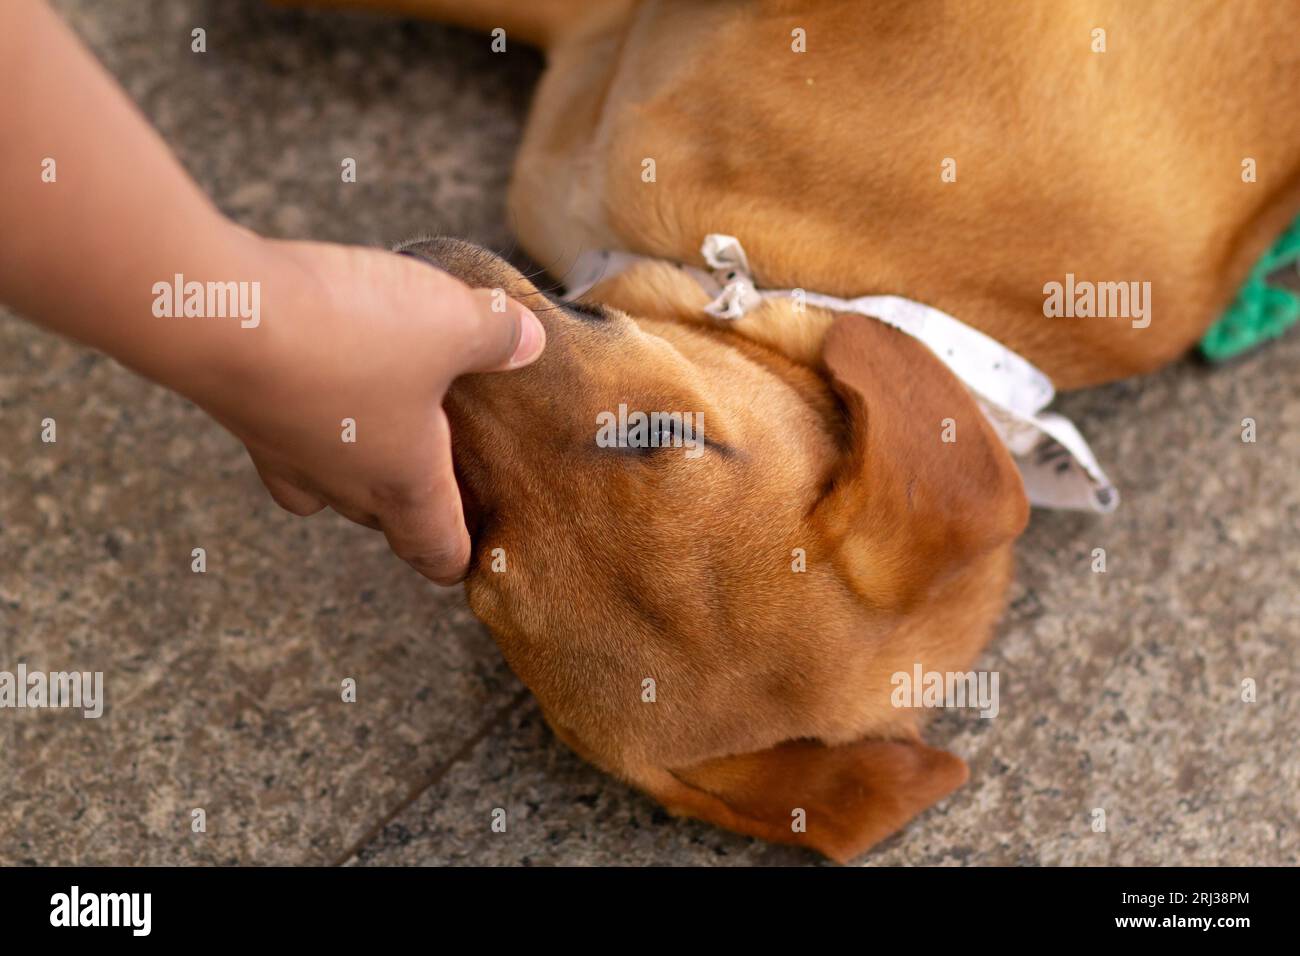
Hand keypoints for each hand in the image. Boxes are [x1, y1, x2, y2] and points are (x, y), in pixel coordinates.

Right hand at [186, 235, 544, 584]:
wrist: (218, 313)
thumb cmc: (350, 336)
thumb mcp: (451, 323)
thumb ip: (498, 336)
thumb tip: (531, 342)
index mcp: (404, 483)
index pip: (435, 550)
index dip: (457, 560)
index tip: (469, 559)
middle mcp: (340, 482)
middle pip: (382, 519)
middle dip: (412, 507)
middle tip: (442, 478)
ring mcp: (282, 453)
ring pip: (326, 484)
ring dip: (354, 466)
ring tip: (380, 428)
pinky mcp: (241, 411)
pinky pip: (283, 435)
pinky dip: (304, 421)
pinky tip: (313, 381)